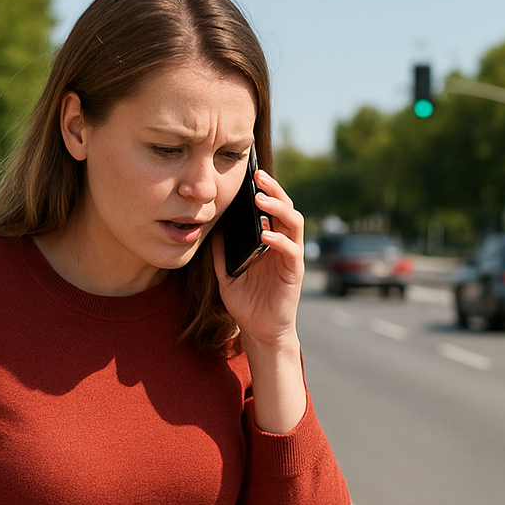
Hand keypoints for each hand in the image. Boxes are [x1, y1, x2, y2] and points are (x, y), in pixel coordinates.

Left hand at [215, 168, 305, 349]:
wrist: (259, 331)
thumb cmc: (246, 302)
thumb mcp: (226, 272)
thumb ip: (221, 251)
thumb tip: (211, 226)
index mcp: (269, 240)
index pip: (270, 208)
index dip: (263, 190)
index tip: (249, 173)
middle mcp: (283, 244)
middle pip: (284, 208)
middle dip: (273, 190)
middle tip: (258, 176)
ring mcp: (290, 257)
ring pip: (293, 223)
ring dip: (279, 208)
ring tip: (261, 198)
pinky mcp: (294, 273)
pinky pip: (291, 251)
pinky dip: (279, 240)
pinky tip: (266, 235)